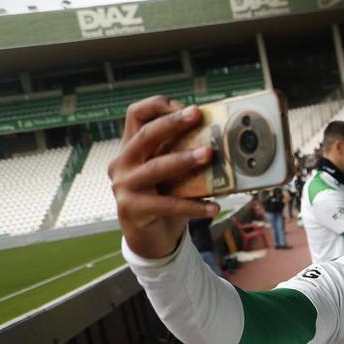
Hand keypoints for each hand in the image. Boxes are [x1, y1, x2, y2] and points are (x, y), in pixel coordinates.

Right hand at [110, 97, 220, 258]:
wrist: (149, 238)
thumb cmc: (165, 199)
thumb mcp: (172, 174)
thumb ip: (183, 155)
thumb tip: (221, 140)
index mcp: (131, 148)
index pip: (136, 115)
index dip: (159, 106)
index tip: (188, 108)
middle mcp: (123, 162)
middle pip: (146, 135)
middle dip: (172, 122)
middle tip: (197, 114)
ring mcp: (124, 185)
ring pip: (156, 167)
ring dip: (184, 159)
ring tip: (209, 154)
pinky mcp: (131, 208)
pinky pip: (167, 204)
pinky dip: (193, 206)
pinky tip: (214, 207)